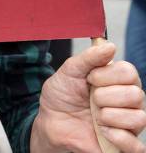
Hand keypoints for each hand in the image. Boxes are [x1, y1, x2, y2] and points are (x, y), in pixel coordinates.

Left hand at [31, 42, 145, 152]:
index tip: (89, 79)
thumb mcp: (69, 72)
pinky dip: (118, 137)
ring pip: (138, 118)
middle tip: (91, 100)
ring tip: (95, 117)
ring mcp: (129, 124)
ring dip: (108, 116)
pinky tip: (103, 132)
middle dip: (104, 97)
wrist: (50, 123)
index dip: (106, 75)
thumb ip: (88, 58)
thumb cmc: (62, 97)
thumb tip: (110, 45)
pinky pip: (137, 146)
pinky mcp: (125, 145)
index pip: (129, 72)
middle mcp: (128, 101)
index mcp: (117, 81)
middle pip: (136, 95)